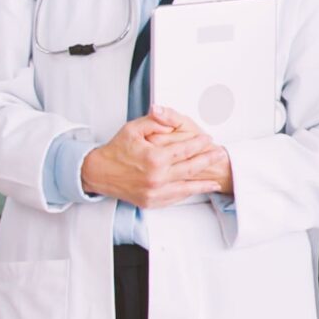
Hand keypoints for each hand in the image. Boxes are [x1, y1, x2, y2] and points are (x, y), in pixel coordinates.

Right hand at [83, 111, 222, 209]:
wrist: (98, 173)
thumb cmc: (116, 150)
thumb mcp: (133, 129)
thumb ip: (154, 122)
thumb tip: (169, 116)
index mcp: (154, 158)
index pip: (184, 150)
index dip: (198, 144)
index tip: (207, 139)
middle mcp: (156, 177)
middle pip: (190, 168)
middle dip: (207, 161)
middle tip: (220, 155)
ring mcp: (154, 192)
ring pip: (186, 187)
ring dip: (203, 183)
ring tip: (216, 180)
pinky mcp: (151, 201)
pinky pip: (174, 198)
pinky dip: (187, 193)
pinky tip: (197, 190)